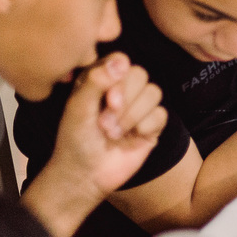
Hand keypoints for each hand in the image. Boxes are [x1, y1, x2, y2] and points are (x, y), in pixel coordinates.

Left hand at [49, 52, 166, 200]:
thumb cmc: (75, 140)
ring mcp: (138, 108)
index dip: (118, 76)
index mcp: (101, 80)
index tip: (107, 97)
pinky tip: (131, 138)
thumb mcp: (78, 108)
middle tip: (105, 121)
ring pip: (154, 93)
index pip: (120, 61)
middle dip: (124, 99)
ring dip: (132, 116)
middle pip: (140, 74)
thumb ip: (95, 81)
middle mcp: (122, 90)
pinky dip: (145, 126)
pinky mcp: (151, 126)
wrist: (85, 175)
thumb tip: (121, 61)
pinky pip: (161, 114)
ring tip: (113, 133)